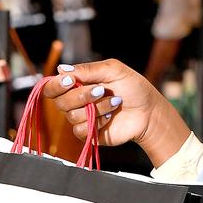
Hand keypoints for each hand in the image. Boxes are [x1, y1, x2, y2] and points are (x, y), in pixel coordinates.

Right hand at [42, 60, 190, 167]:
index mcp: (78, 84)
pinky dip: (97, 122)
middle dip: (81, 96)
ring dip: (96, 108)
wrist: (149, 111)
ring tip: (114, 102)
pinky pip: (80, 130)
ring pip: (72, 116)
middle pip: (60, 102)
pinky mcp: (89, 133)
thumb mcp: (113, 70)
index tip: (70, 81)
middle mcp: (76, 101)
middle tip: (101, 91)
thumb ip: (87, 69)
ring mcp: (82, 118)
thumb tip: (61, 69)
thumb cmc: (133, 88)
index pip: (52, 87)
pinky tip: (110, 116)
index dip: (57, 85)